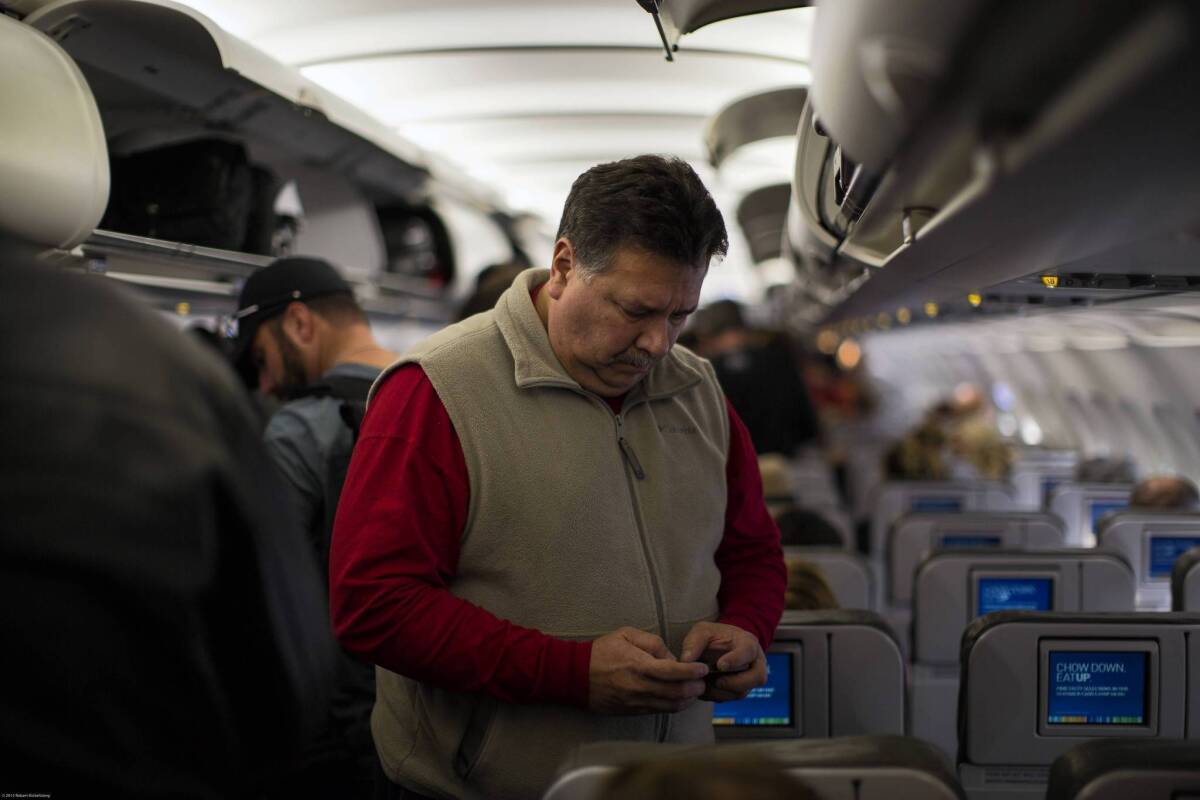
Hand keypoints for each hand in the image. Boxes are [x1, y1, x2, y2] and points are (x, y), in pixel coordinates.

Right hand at [588, 627, 709, 714]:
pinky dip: (673, 706)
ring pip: (670, 706)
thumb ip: (653, 642)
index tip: (703, 669)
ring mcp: (636, 702)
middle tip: (702, 681)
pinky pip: (659, 711)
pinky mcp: (632, 711)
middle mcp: (639, 686)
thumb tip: (671, 657)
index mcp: (638, 665)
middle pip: (676, 693)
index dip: (692, 671)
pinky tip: (679, 699)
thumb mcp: (626, 634)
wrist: (576, 675)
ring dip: (687, 700)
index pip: (673, 672)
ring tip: (695, 691)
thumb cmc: (601, 651)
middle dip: (694, 688)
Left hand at [679, 621, 765, 702]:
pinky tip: (704, 689)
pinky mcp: (739, 690)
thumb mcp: (701, 632)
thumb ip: (694, 643)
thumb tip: (686, 661)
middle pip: (758, 677)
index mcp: (748, 643)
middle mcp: (754, 662)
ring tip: (705, 685)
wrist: (716, 645)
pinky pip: (731, 698)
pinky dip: (716, 696)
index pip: (748, 652)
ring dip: (723, 692)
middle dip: (736, 683)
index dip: (736, 660)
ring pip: (743, 692)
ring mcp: (749, 678)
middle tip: (717, 681)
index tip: (720, 665)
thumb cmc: (712, 636)